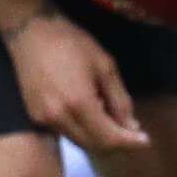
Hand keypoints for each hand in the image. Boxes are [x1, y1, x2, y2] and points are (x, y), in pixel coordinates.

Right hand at [7, 15, 146, 153]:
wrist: (30, 30)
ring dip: (99, 137)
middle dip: (116, 143)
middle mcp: (58, 118)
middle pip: (94, 146)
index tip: (146, 140)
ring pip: (80, 142)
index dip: (130, 143)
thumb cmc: (72, 42)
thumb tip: (131, 127)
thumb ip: (120, 100)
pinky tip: (89, 111)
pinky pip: (66, 133)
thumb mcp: (105, 66)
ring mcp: (43, 119)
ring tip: (109, 117)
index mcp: (78, 103)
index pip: (109, 138)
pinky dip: (82, 130)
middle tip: (131, 131)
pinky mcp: (35, 116)